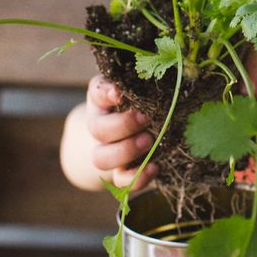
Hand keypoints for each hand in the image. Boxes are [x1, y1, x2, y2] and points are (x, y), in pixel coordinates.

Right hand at [86, 74, 157, 189]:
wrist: (131, 132)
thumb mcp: (141, 89)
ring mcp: (107, 152)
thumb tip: (159, 74)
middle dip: (122, 126)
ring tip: (149, 142)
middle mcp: (100, 126)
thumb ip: (145, 82)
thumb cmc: (142, 103)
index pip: (98, 93)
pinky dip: (136, 178)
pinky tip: (155, 167)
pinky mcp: (120, 172)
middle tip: (145, 119)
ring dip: (125, 151)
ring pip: (101, 159)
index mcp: (103, 101)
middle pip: (98, 129)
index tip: (119, 93)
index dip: (106, 94)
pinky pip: (120, 182)